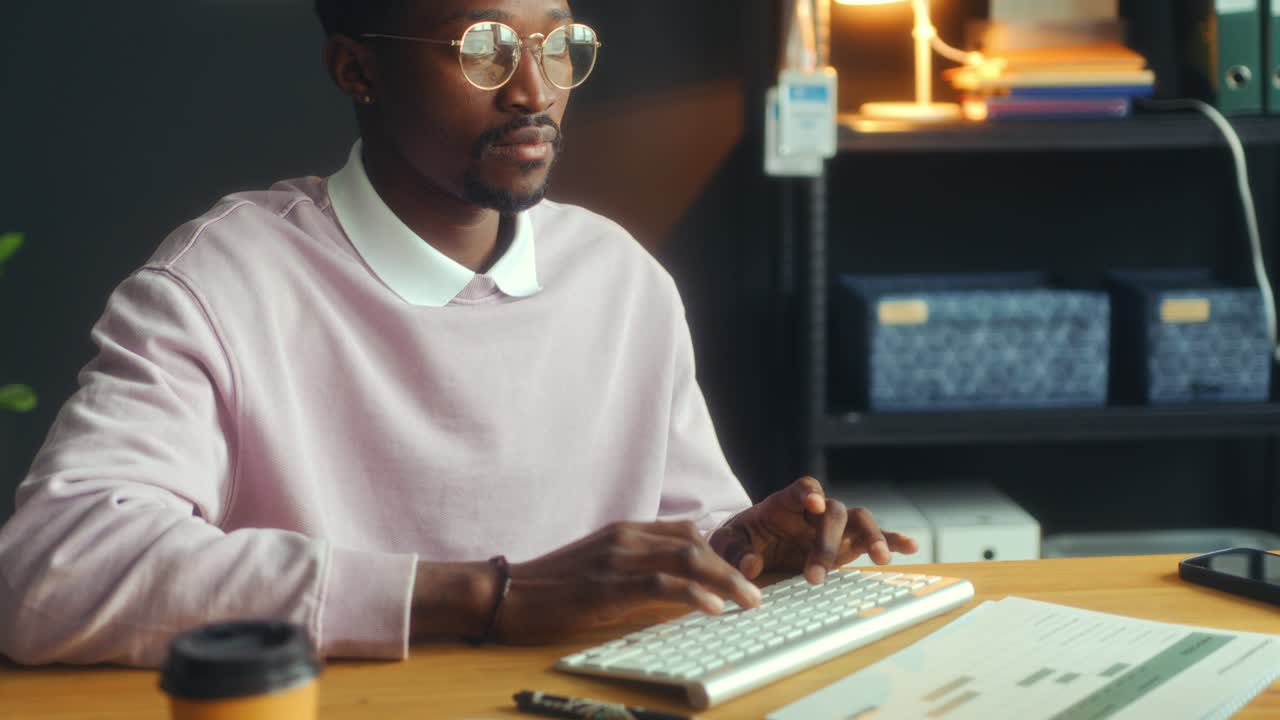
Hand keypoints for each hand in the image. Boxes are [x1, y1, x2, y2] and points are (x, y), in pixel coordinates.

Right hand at [493, 521, 762, 643]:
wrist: (506, 593)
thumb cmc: (551, 587)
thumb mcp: (599, 568)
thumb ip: (636, 570)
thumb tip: (678, 591)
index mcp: (624, 530)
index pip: (685, 532)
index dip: (720, 553)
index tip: (741, 576)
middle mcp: (625, 536)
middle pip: (695, 543)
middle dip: (731, 569)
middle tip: (755, 593)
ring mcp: (616, 558)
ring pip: (686, 559)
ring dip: (724, 582)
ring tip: (747, 602)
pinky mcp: (607, 584)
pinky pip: (660, 584)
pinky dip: (692, 593)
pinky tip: (712, 607)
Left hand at [710, 477, 918, 583]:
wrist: (751, 547)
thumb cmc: (740, 540)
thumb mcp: (727, 545)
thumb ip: (735, 552)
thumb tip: (751, 565)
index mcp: (785, 503)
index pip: (802, 488)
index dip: (809, 493)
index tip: (813, 504)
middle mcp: (815, 510)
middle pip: (833, 511)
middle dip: (827, 542)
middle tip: (815, 577)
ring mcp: (835, 526)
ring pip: (860, 519)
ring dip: (872, 536)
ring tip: (879, 559)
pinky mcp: (848, 543)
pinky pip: (874, 537)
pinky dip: (894, 539)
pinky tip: (911, 547)